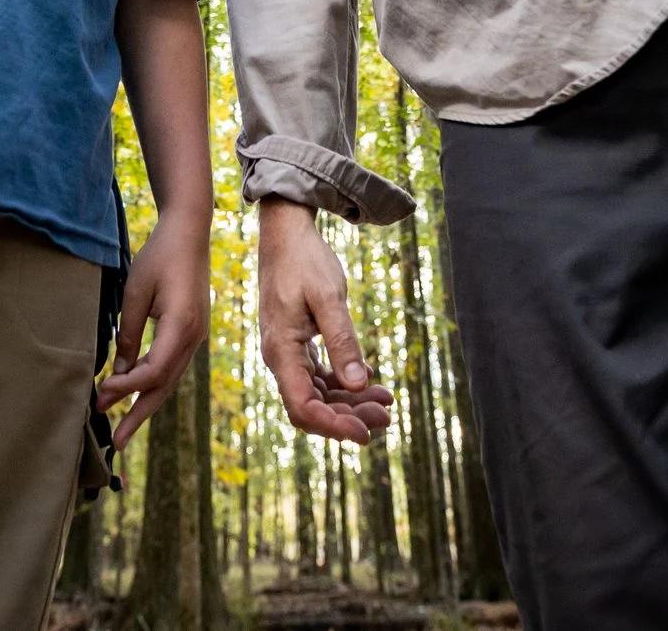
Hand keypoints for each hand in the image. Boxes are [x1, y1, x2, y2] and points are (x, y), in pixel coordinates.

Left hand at [98, 209, 208, 447]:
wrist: (189, 233)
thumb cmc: (159, 256)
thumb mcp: (136, 291)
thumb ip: (128, 332)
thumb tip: (119, 370)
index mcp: (182, 326)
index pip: (153, 371)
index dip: (126, 387)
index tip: (101, 392)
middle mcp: (194, 337)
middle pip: (165, 386)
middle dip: (139, 415)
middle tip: (116, 443)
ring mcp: (196, 336)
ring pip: (170, 380)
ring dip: (145, 403)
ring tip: (123, 427)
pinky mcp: (192, 332)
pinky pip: (172, 366)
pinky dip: (153, 383)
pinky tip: (136, 393)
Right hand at [258, 198, 393, 442]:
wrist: (287, 233)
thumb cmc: (304, 260)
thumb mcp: (328, 297)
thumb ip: (342, 340)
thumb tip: (359, 383)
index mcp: (280, 351)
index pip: (302, 406)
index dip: (333, 426)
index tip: (365, 434)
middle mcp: (280, 358)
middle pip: (313, 406)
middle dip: (349, 416)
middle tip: (387, 416)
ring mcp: (289, 352)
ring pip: (319, 393)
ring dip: (351, 402)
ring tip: (387, 400)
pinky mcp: (299, 343)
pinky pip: (321, 375)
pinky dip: (345, 382)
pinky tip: (371, 378)